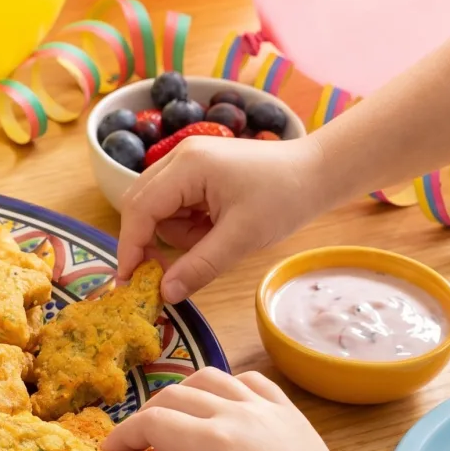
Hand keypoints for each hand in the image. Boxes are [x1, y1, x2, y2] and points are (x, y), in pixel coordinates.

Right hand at [98, 368, 413, 450]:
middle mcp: (236, 413)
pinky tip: (220, 408)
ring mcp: (265, 406)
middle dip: (146, 417)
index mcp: (212, 443)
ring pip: (209, 378)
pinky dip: (224, 386)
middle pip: (173, 396)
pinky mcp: (287, 409)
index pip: (151, 422)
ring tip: (174, 421)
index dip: (123, 435)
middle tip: (137, 446)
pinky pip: (248, 380)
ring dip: (181, 395)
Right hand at [117, 135, 330, 302]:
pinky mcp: (198, 171)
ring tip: (216, 240)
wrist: (318, 173)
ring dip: (178, 234)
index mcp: (187, 165)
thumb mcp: (241, 238)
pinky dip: (189, 225)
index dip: (131, 247)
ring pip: (159, 209)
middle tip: (164, 274)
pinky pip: (176, 205)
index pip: (140, 209)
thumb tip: (165, 294)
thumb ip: (199, 266)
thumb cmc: (284, 198)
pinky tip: (216, 228)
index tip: (131, 282)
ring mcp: (188, 161)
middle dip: (150, 241)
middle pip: (141, 205)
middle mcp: (180, 157)